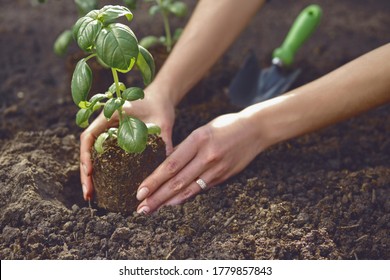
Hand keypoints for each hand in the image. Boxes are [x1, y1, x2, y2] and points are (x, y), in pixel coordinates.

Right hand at [79, 85, 174, 200]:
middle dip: (85, 173)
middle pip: (87, 150)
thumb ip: (164, 140)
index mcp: (109, 116)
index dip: (86, 155)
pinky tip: (102, 186)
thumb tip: (168, 162)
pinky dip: (100, 171)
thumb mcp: (162, 122)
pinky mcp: (113, 142)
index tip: (90, 172)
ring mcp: (107, 134)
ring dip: (90, 175)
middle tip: (88, 194)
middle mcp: (103, 126)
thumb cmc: (159, 106)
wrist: (160, 99)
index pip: (88, 136)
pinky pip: (102, 156)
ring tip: (91, 195)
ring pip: (92, 156)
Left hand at [136, 112, 264, 213]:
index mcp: (198, 140)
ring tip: (153, 209)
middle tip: (141, 208)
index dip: (154, 180)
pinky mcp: (224, 176)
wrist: (255, 129)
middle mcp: (207, 156)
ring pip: (188, 189)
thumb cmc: (226, 126)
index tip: (140, 191)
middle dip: (157, 196)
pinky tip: (174, 203)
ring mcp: (217, 168)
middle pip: (177, 181)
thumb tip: (167, 166)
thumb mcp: (202, 130)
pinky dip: (186, 197)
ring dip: (168, 201)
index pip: (171, 164)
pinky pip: (201, 189)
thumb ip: (186, 147)